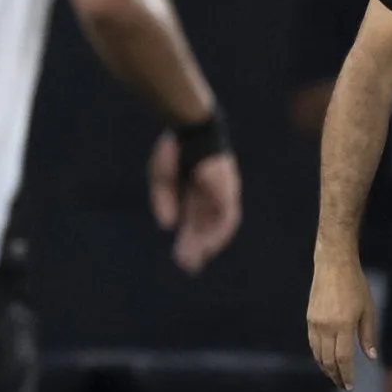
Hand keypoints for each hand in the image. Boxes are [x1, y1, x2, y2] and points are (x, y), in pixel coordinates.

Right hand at [149, 132, 242, 273]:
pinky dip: (219, 233)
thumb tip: (168, 226)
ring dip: (208, 244)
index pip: (193, 221)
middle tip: (188, 267)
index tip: (181, 257)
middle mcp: (209, 196)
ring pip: (218, 226)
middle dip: (196, 247)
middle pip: (205, 227)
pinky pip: (228, 217)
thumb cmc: (175, 148)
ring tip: (195, 260)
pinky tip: (209, 247)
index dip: (187, 240)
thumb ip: (164, 200)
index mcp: (193, 192)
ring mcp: (221, 193)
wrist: (190, 125)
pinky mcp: (228, 190)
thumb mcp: (162, 179)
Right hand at [307, 244, 377, 389]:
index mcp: (344, 325)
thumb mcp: (368, 309)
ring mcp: (315, 323)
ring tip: (334, 376)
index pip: (343, 358)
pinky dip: (317, 356)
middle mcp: (327, 327)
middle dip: (335, 375)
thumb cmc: (355, 285)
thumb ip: (368, 335)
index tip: (349, 386)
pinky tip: (324, 360)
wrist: (333, 265)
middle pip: (328, 360)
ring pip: (318, 354)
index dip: (346, 375)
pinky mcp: (309, 319)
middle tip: (342, 386)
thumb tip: (370, 356)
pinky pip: (312, 344)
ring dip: (325, 368)